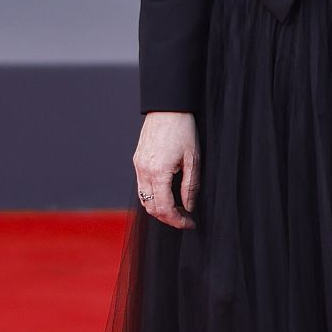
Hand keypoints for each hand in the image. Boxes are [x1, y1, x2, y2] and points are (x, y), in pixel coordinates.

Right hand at [133, 111, 198, 228]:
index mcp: (158, 172)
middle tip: (185, 218)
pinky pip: (142, 186)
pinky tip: (168, 193)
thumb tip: (189, 207)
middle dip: (168, 218)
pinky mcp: (137, 161)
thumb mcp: (193, 160)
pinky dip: (153, 196)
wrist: (168, 108)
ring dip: (159, 208)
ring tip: (178, 207)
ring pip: (144, 199)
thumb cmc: (183, 130)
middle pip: (151, 208)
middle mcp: (144, 171)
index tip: (190, 223)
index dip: (177, 221)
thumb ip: (190, 186)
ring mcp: (138, 166)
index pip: (164, 208)